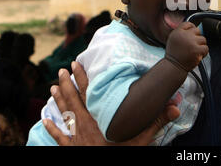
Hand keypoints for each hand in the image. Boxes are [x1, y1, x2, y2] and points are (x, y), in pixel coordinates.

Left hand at [43, 61, 179, 145]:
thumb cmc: (121, 155)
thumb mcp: (141, 140)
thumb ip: (156, 122)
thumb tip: (175, 107)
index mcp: (99, 120)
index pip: (88, 94)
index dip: (81, 78)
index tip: (75, 65)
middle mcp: (84, 125)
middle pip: (72, 100)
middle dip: (66, 84)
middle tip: (61, 70)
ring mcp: (75, 138)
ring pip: (64, 115)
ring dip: (58, 101)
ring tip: (52, 88)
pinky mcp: (71, 149)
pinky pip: (59, 137)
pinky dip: (52, 128)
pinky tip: (45, 121)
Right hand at [165, 22, 208, 71]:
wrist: (174, 66)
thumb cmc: (174, 55)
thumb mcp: (173, 39)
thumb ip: (181, 32)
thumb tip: (193, 27)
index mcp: (177, 32)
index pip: (188, 24)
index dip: (191, 29)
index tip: (192, 34)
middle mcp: (184, 35)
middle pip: (197, 30)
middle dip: (196, 38)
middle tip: (192, 46)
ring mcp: (191, 42)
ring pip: (203, 39)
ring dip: (200, 45)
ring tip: (194, 51)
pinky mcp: (197, 50)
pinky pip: (206, 48)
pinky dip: (203, 53)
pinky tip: (197, 55)